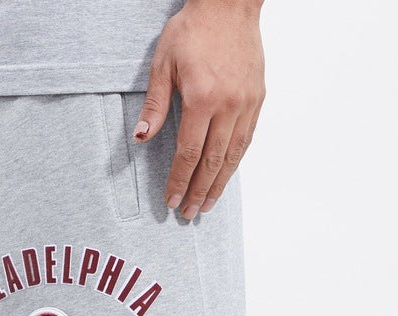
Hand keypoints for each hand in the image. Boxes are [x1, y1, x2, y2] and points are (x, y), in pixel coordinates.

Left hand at [133, 0, 264, 219]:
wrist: (229, 5)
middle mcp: (228, 106)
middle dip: (198, 191)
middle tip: (188, 212)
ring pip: (232, 156)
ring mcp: (246, 104)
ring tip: (207, 204)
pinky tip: (225, 176)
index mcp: (202, 99)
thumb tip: (140, 138)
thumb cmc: (193, 30)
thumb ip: (155, 104)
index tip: (171, 199)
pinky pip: (246, 139)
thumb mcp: (163, 63)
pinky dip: (234, 162)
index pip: (188, 153)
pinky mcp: (257, 99)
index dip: (179, 180)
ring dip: (219, 184)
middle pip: (211, 162)